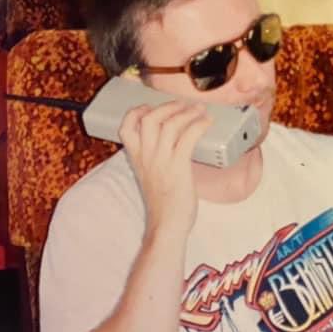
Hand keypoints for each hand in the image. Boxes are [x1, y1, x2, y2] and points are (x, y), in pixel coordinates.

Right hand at [119, 101, 210, 242]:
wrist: (167, 225)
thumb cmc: (163, 205)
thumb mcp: (150, 177)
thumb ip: (154, 159)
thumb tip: (171, 144)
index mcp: (136, 159)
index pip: (126, 128)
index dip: (135, 112)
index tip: (148, 107)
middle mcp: (146, 157)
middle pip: (150, 118)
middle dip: (168, 107)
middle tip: (184, 105)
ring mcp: (161, 161)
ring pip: (170, 124)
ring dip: (187, 112)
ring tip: (199, 111)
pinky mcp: (178, 166)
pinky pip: (188, 136)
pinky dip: (199, 125)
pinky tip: (207, 123)